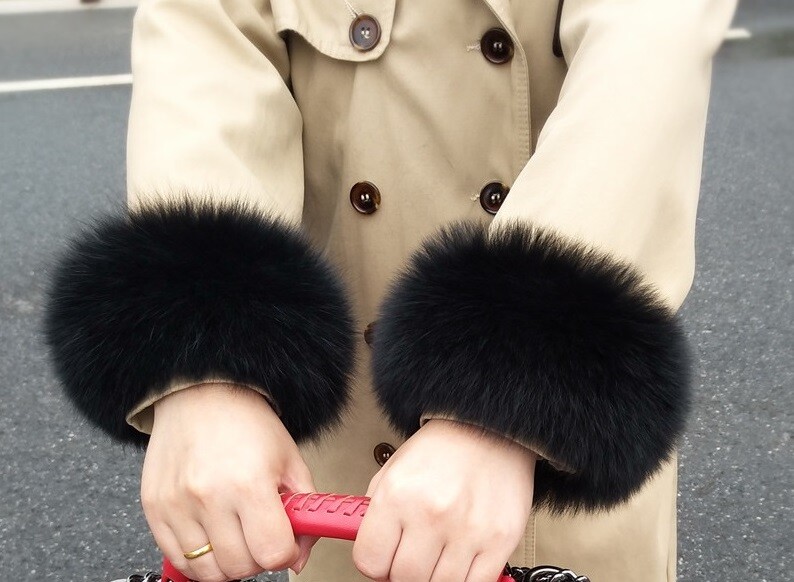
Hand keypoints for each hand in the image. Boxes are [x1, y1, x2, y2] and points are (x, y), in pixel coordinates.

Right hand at [141, 383, 317, 580]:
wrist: (203, 394)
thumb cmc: (247, 422)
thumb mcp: (290, 460)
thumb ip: (303, 510)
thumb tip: (298, 557)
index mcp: (249, 483)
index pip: (273, 553)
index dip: (286, 553)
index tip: (285, 543)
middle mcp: (210, 496)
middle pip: (240, 567)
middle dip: (257, 558)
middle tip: (259, 536)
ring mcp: (177, 505)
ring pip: (207, 571)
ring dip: (227, 563)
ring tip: (235, 536)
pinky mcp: (154, 509)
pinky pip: (177, 559)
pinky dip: (198, 558)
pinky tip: (211, 537)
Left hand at [353, 419, 536, 581]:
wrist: (489, 429)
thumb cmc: (441, 450)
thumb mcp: (393, 471)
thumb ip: (376, 516)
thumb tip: (372, 555)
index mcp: (397, 495)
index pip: (369, 561)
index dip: (375, 563)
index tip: (383, 559)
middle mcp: (431, 513)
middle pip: (404, 578)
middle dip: (403, 571)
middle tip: (412, 555)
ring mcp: (467, 530)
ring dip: (434, 575)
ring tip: (438, 552)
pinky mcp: (499, 541)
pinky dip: (465, 579)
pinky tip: (460, 559)